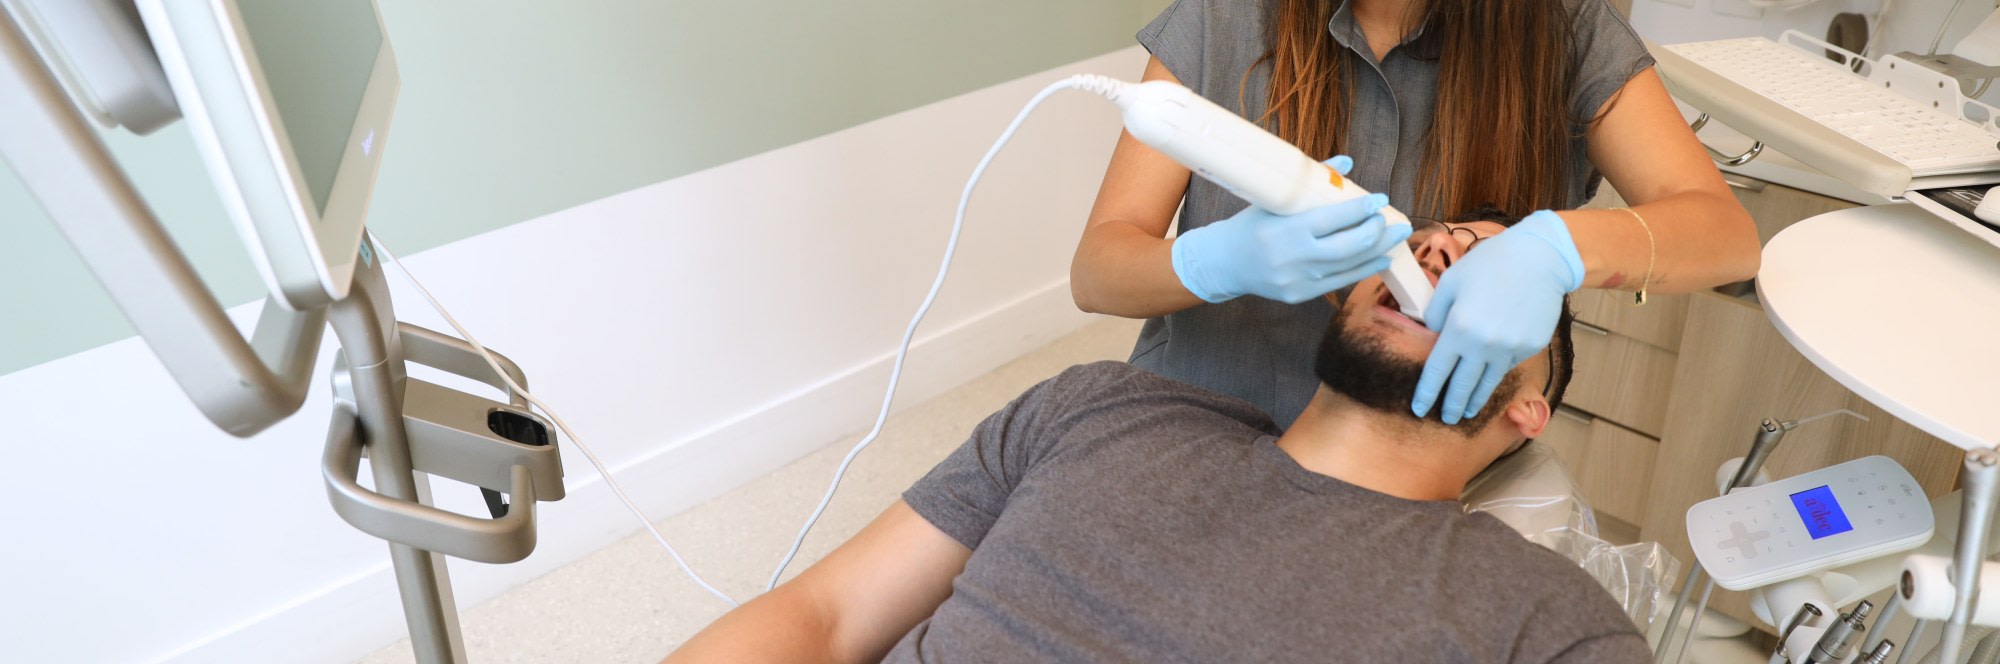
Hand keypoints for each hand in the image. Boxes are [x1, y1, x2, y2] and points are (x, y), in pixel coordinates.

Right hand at [1171, 156, 1412, 303]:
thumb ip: (1312, 182)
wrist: (1225, 262)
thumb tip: (1346, 163)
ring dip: (1378, 250)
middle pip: (1348, 246)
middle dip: (1376, 232)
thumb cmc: (1252, 225)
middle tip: (1394, 220)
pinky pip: (1340, 282)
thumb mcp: (1275, 201)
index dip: (1360, 210)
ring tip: (1396, 238)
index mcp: (1285, 230)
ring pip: (1349, 266)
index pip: (1332, 219)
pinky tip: (1380, 259)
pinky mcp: (1300, 295)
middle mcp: (1293, 257)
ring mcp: (1298, 279)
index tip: (1379, 200)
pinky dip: (1364, 269)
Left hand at [1412, 210, 1584, 423]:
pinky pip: (1507, 366)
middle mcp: (1483, 345)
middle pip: (1462, 385)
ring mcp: (1509, 349)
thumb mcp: (1452, 281)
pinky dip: (1496, 373)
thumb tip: (1432, 333)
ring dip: (1475, 400)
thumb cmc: (1491, 264)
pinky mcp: (1529, 347)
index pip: (1437, 371)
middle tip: (1445, 420)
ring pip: (1487, 382)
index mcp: (1458, 329)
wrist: (1540, 260)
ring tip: (1467, 412)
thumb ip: (1436, 311)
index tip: (1419, 409)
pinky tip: (1491, 378)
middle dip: (1452, 405)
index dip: (1427, 393)